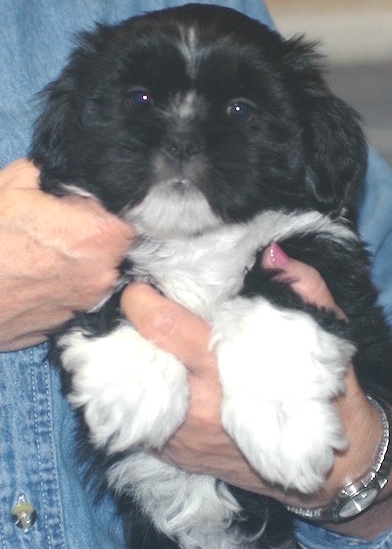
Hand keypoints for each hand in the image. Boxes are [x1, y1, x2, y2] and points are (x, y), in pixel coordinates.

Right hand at [0, 159, 133, 349]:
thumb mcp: (14, 184)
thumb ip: (53, 174)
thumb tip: (67, 177)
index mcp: (97, 236)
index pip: (131, 218)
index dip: (109, 211)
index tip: (88, 209)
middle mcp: (100, 275)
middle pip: (115, 248)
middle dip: (95, 236)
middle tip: (61, 229)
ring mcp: (84, 303)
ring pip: (96, 273)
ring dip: (79, 262)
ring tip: (43, 254)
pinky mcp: (65, 323)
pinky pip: (75, 296)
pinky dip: (63, 286)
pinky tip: (37, 277)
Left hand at [121, 243, 389, 537]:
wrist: (327, 465)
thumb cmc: (324, 392)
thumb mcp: (327, 332)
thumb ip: (303, 286)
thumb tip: (269, 252)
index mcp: (227, 373)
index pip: (166, 328)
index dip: (143, 301)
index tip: (140, 287)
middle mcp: (196, 409)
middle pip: (136, 358)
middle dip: (128, 329)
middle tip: (136, 310)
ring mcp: (180, 438)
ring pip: (128, 391)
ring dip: (130, 360)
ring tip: (142, 341)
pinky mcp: (175, 456)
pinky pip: (137, 419)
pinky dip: (138, 392)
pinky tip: (153, 376)